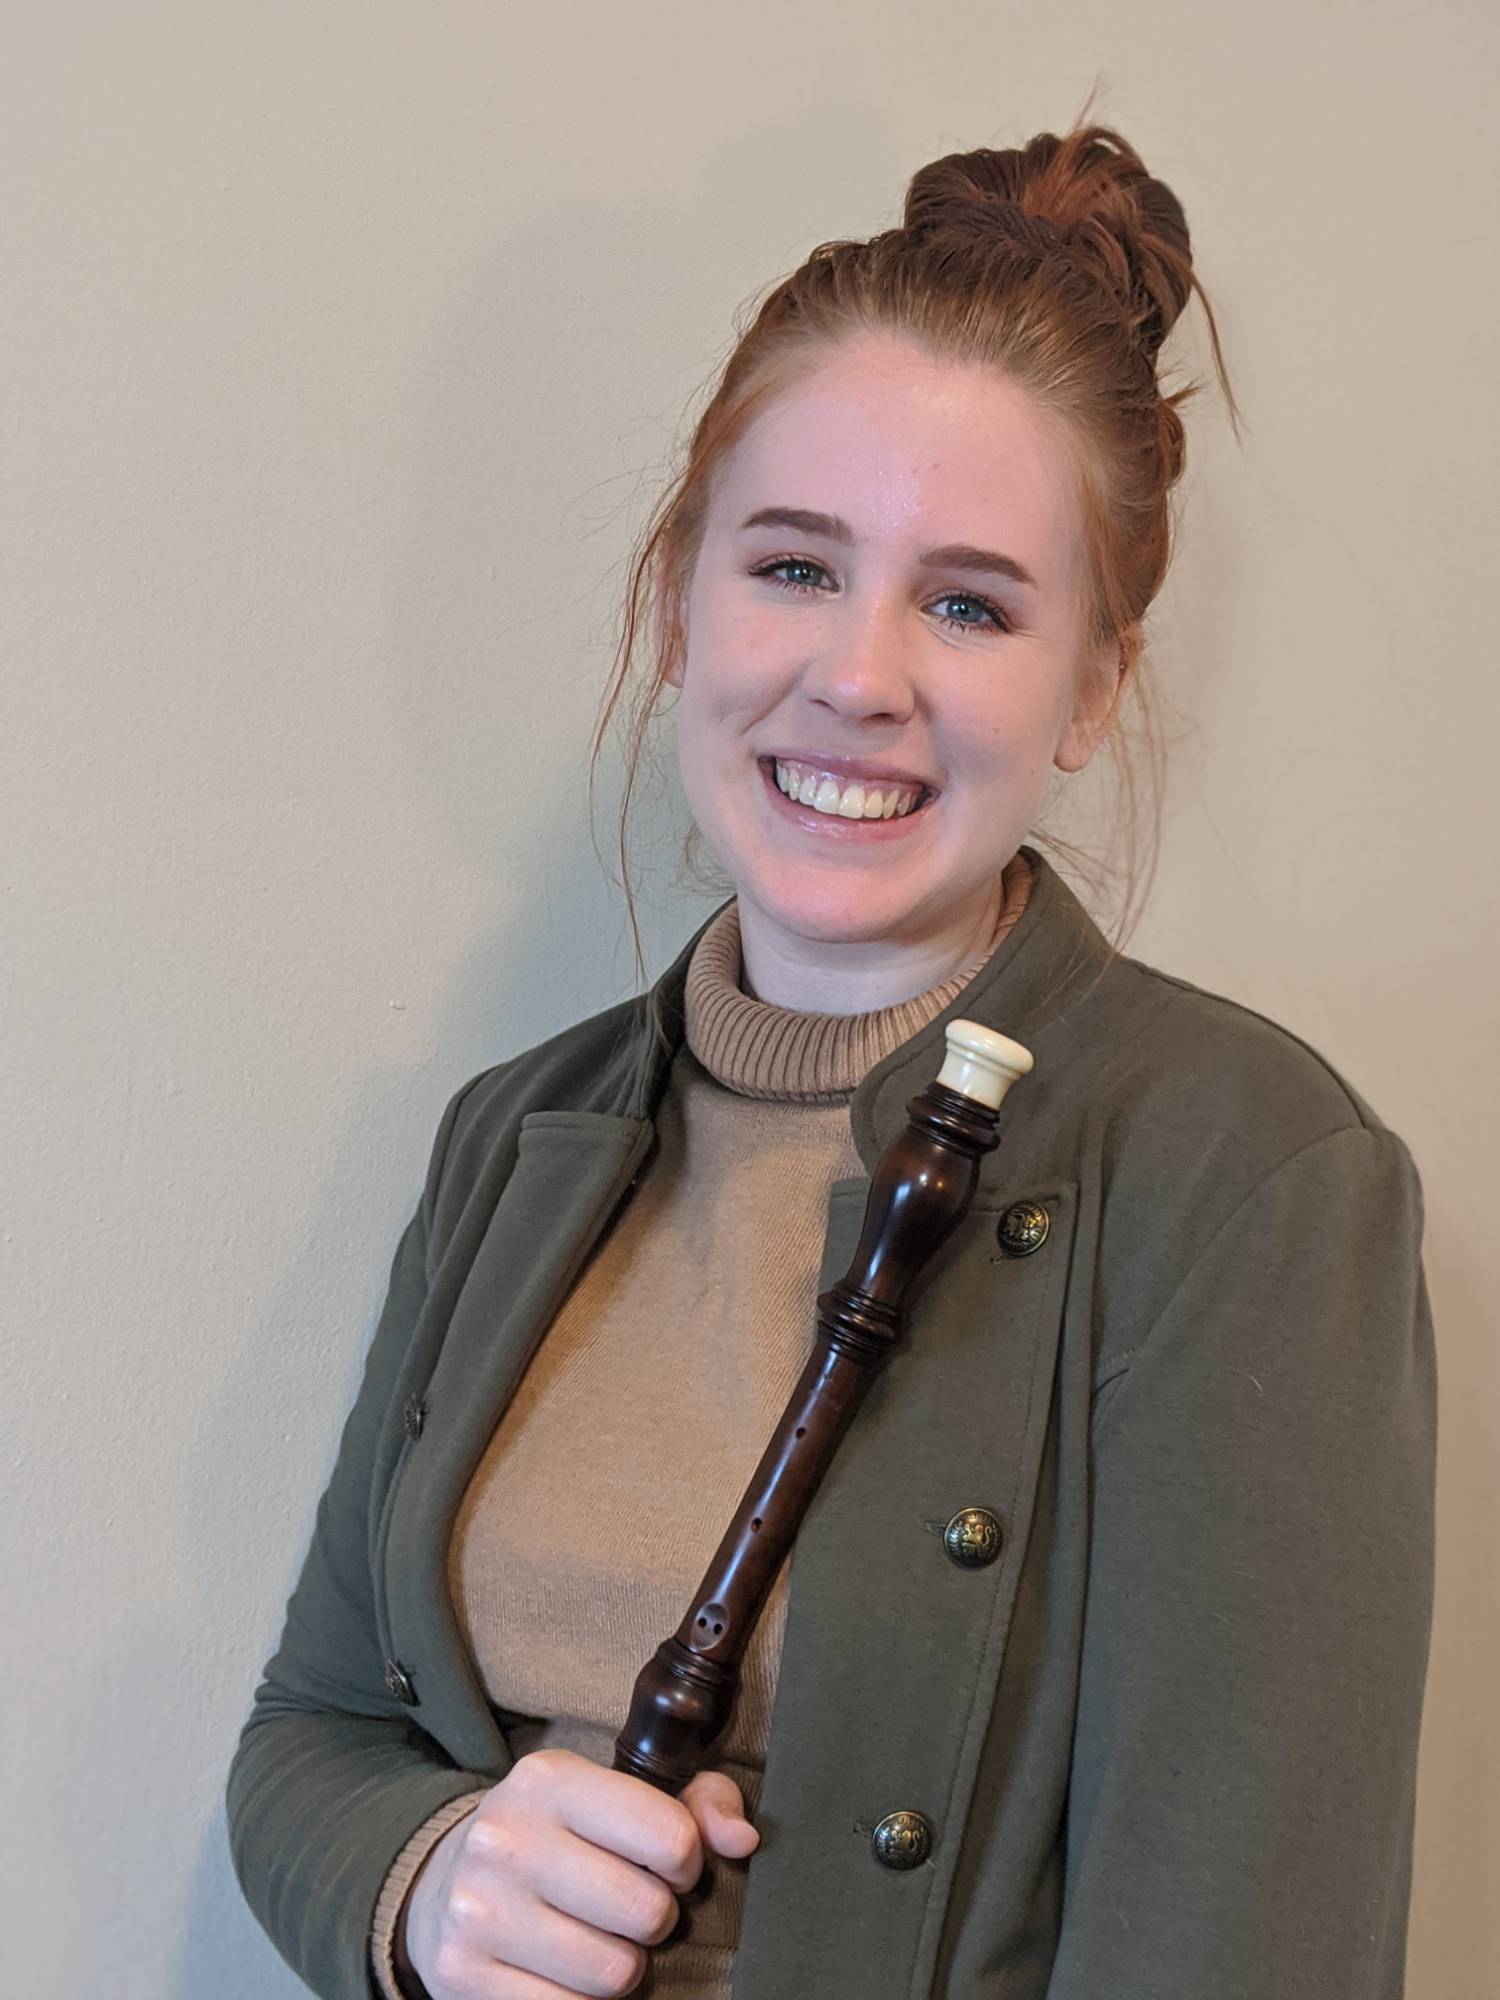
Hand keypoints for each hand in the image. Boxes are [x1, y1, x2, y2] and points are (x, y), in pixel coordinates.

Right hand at [399, 1748, 759, 1996]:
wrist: (445, 1884)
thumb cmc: (559, 1836)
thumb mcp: (616, 1797)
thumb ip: (696, 1803)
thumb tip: (744, 1840)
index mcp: (550, 1779)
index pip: (670, 1836)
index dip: (686, 1864)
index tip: (668, 1867)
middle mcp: (508, 1838)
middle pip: (647, 1912)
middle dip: (656, 1920)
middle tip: (633, 1911)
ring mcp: (479, 1909)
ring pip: (614, 1972)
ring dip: (622, 1968)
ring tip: (599, 1939)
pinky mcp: (463, 1973)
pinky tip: (565, 1970)